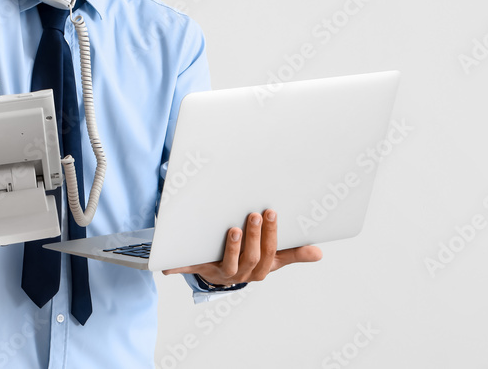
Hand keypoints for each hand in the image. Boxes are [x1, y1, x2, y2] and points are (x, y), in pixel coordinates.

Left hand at [162, 209, 321, 285]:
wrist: (221, 275)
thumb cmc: (250, 260)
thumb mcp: (273, 258)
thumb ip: (293, 254)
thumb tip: (319, 253)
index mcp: (260, 269)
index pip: (270, 253)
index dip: (271, 234)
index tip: (271, 212)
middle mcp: (242, 274)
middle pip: (251, 258)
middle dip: (253, 236)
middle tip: (253, 214)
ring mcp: (221, 273)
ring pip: (228, 264)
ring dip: (231, 247)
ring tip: (232, 229)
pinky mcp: (200, 269)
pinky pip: (190, 268)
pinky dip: (178, 265)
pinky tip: (168, 263)